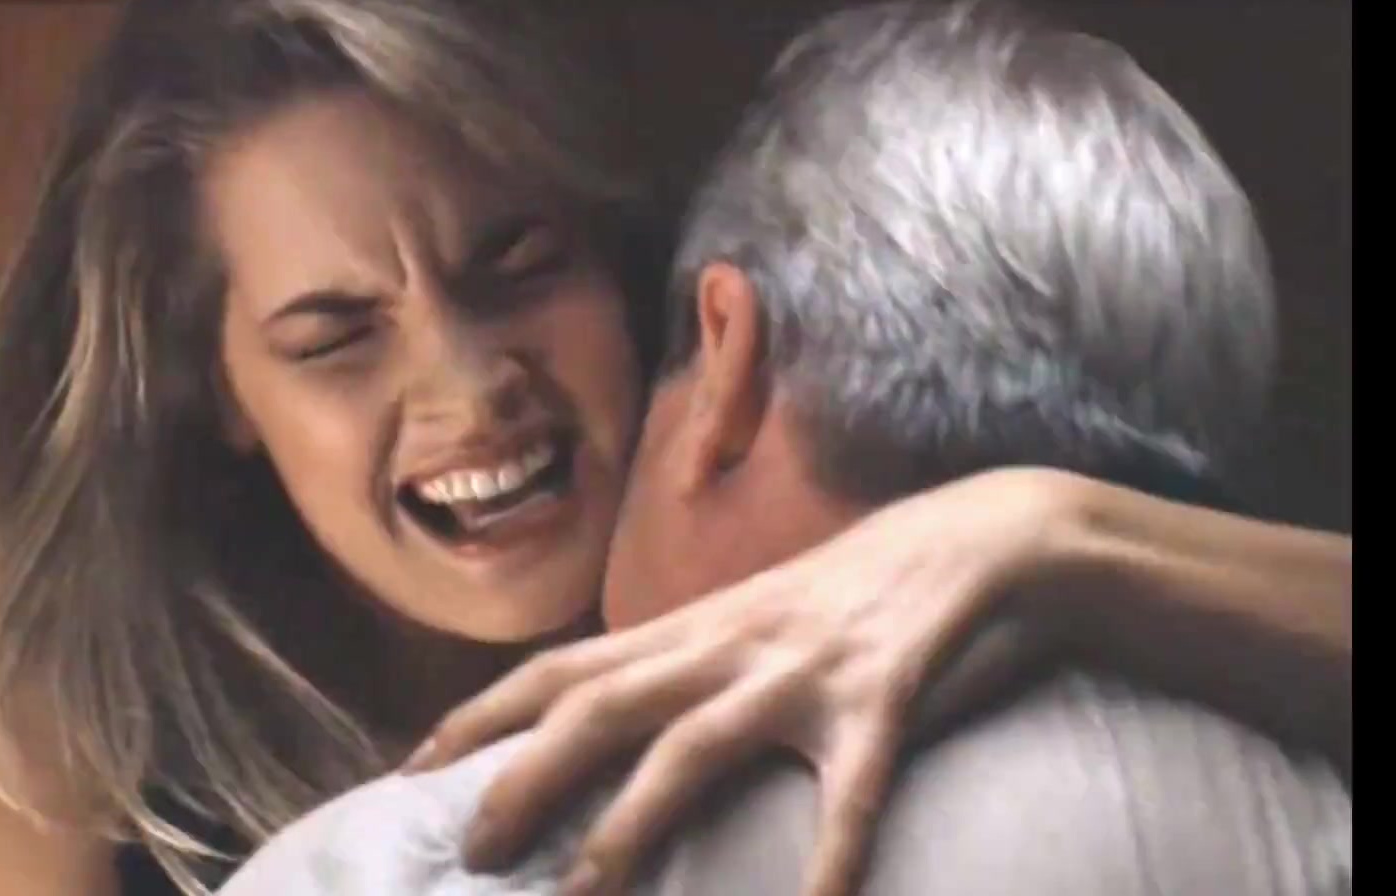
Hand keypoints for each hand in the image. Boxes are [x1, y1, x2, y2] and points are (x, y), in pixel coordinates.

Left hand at [406, 467, 1080, 895]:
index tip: (412, 770)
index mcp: (694, 626)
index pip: (561, 666)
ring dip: (631, 824)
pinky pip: (851, 794)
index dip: (481, 717)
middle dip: (526, 775)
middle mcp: (730, 642)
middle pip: (601, 703)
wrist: (983, 535)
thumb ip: (692, 660)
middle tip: (471, 850)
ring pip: (693, 747)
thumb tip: (620, 719)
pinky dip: (830, 862)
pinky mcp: (883, 700)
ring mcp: (803, 670)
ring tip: (580, 894)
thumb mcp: (759, 614)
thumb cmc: (863, 587)